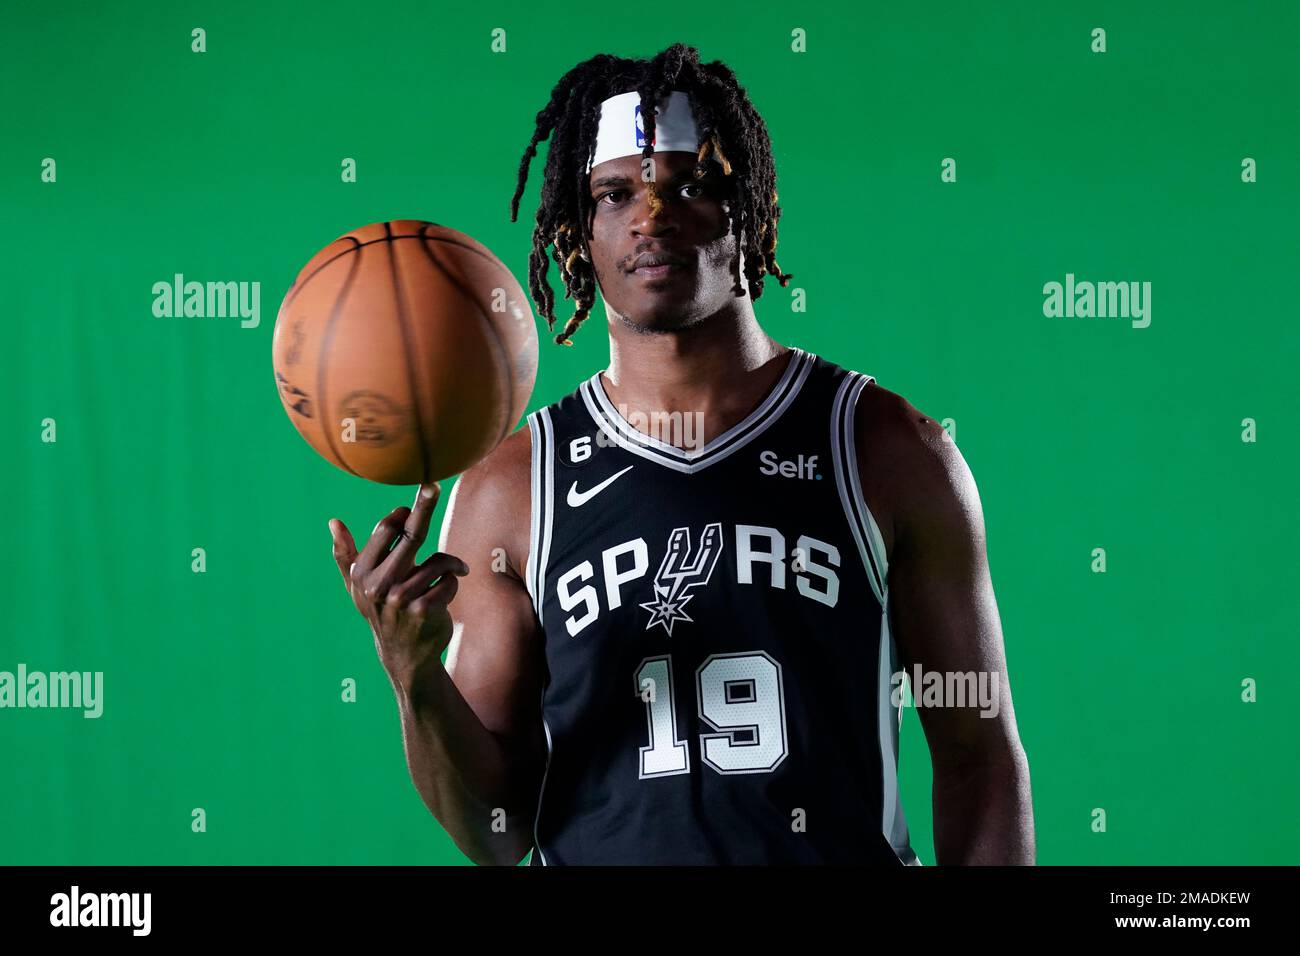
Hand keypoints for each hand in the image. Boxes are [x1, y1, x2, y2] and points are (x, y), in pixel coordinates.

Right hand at [328, 483, 469, 686]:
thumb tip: (333, 522)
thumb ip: (345, 555)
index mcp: (362, 574)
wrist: (404, 655)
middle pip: (411, 535)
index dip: (402, 514)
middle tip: (433, 486)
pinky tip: (447, 592)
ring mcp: (402, 599)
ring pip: (438, 560)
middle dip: (424, 506)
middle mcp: (379, 586)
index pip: (385, 530)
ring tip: (453, 570)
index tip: (410, 507)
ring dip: (450, 564)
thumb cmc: (382, 613)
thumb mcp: (358, 587)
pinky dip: (453, 582)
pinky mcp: (424, 611)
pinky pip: (448, 580)